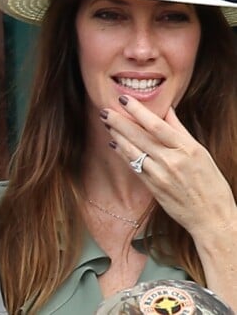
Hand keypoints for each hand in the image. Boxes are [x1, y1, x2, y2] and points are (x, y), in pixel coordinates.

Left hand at [103, 96, 235, 235]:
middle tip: (104, 111)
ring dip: (117, 135)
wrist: (212, 218)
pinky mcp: (153, 187)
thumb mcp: (200, 152)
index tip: (124, 99)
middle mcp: (172, 161)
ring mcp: (160, 175)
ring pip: (132, 151)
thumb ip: (180, 129)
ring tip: (107, 123)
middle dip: (119, 122)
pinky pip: (133, 166)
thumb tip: (167, 108)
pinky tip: (114, 144)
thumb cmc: (210, 182)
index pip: (156, 125)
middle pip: (139, 137)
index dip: (138, 111)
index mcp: (186, 149)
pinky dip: (122, 153)